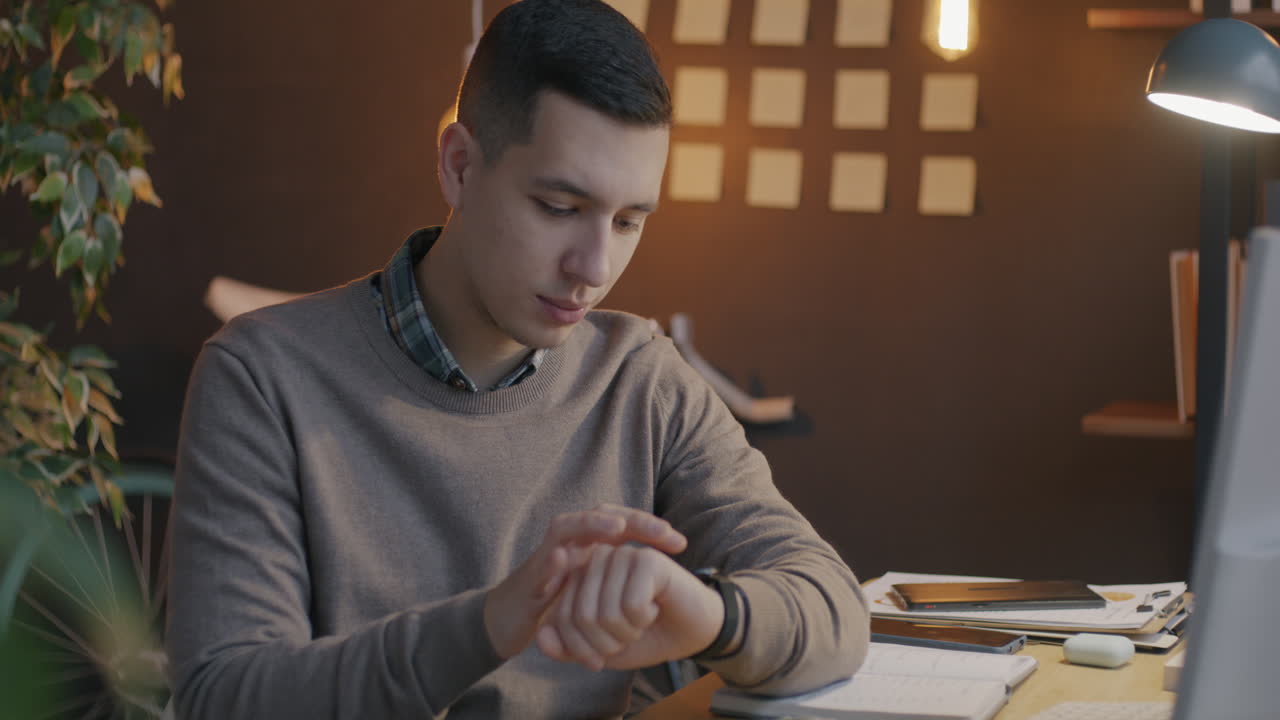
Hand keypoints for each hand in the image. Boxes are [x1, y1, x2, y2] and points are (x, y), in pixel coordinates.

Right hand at [483, 505, 687, 659]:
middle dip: (633, 520)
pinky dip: (551, 562)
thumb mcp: (594, 587)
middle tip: (663, 531)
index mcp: (589, 544)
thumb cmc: (557, 602)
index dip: (651, 529)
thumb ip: (618, 577)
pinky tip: (563, 559)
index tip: (681, 543)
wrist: (508, 619)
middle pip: (601, 515)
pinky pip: (539, 565)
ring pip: (566, 527)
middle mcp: (569, 542)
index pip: (623, 525)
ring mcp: (547, 555)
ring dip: (590, 524)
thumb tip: (660, 574)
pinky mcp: (528, 578)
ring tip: (616, 529)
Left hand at [535, 543, 724, 670]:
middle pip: (581, 618)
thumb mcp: (600, 651)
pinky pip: (630, 606)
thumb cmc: (646, 638)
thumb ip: (567, 648)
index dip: (584, 650)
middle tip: (633, 633)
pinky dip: (645, 619)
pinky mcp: (645, 560)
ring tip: (645, 617)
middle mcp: (596, 562)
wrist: (692, 634)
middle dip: (609, 643)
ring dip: (629, 632)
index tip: (606, 653)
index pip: (563, 621)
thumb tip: (542, 637)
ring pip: (604, 614)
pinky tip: (658, 604)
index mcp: (580, 578)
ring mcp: (620, 557)